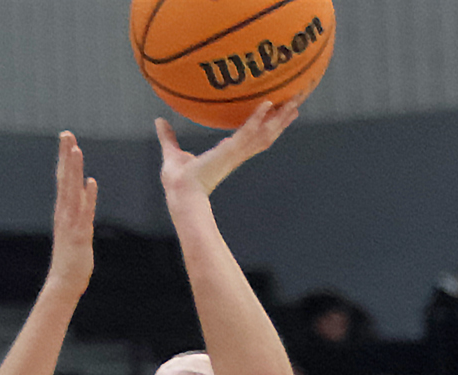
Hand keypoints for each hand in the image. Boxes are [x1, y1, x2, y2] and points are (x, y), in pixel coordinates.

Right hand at [48, 131, 97, 295]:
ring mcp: (71, 223)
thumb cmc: (71, 257)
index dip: (64, 158)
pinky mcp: (79, 234)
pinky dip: (88, 197)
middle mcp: (64, 212)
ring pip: (71, 191)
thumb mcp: (77, 225)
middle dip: (66, 156)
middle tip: (66, 133)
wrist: (64, 282)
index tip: (66, 138)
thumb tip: (87, 185)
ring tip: (76, 150)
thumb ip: (82, 204)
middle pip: (64, 179)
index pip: (63, 178)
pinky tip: (91, 182)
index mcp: (63, 210)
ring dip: (74, 170)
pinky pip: (84, 212)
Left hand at [156, 99, 300, 202]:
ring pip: (265, 132)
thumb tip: (158, 121)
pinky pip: (247, 132)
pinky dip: (258, 118)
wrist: (179, 193)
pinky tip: (268, 103)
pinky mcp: (230, 152)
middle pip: (267, 132)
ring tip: (296, 99)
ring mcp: (236, 152)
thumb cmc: (177, 181)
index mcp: (228, 153)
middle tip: (299, 99)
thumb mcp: (172, 152)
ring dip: (281, 116)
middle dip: (283, 117)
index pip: (253, 135)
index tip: (278, 110)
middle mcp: (237, 152)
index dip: (267, 123)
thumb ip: (168, 137)